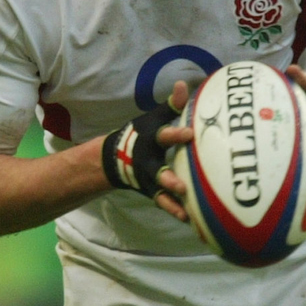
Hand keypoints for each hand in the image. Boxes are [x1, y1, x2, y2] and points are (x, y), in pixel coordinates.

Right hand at [101, 81, 194, 223]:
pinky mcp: (152, 192)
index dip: (175, 135)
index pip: (164, 136)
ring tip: (185, 213)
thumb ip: (171, 105)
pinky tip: (190, 220)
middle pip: (158, 172)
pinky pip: (164, 204)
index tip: (190, 134)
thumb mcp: (154, 118)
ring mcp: (148, 180)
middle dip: (169, 179)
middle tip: (182, 186)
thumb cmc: (143, 133)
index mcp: (151, 140)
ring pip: (160, 193)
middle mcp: (147, 162)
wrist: (116, 157)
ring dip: (172, 202)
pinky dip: (175, 211)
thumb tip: (183, 85)